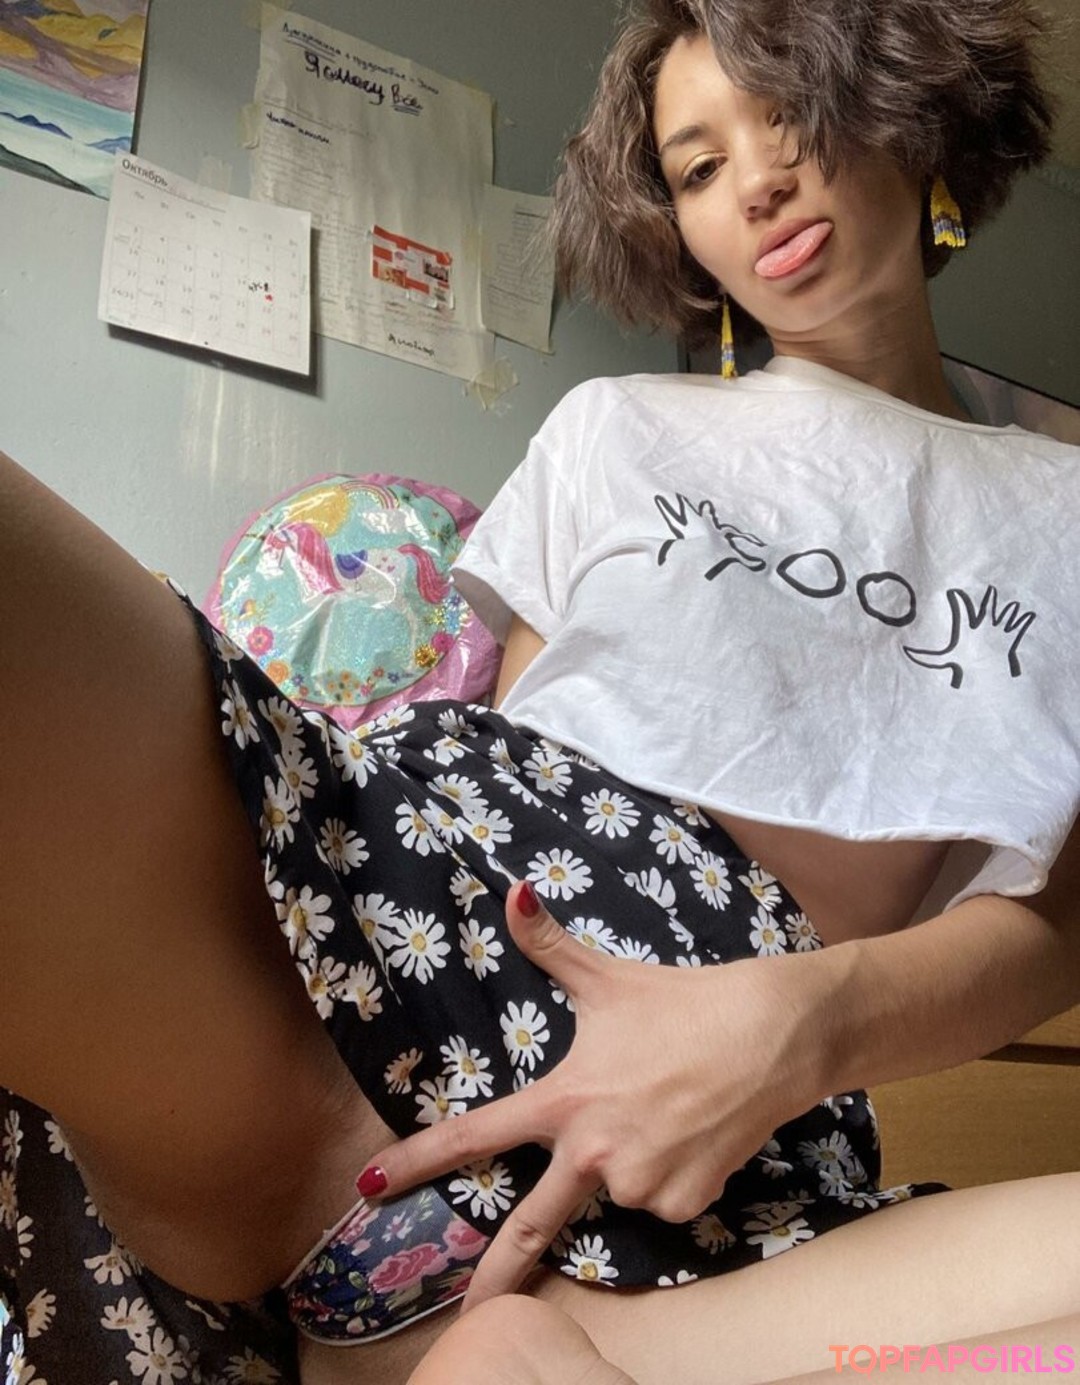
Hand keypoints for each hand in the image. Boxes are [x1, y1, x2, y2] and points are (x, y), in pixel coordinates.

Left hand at [359, 882, 821, 1309]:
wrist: (773, 1034)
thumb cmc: (683, 1002)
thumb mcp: (608, 978)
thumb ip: (550, 946)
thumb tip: (512, 889)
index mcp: (566, 1102)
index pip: (476, 1136)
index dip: (417, 1162)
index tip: (370, 1187)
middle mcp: (596, 1153)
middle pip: (532, 1229)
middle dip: (493, 1280)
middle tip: (465, 1319)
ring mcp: (642, 1184)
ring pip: (618, 1187)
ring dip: (628, 1162)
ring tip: (666, 1105)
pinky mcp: (687, 1201)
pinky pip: (664, 1197)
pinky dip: (670, 1173)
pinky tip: (693, 1129)